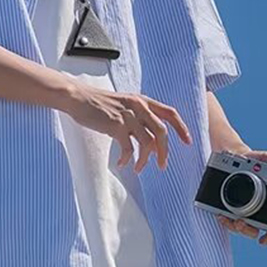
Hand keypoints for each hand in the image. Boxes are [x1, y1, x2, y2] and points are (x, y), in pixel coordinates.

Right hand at [64, 83, 192, 172]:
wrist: (79, 98)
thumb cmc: (99, 103)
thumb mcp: (124, 104)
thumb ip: (139, 117)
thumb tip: (151, 140)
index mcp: (142, 100)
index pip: (170, 113)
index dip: (181, 128)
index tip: (187, 141)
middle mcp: (138, 106)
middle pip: (162, 132)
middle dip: (164, 152)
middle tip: (162, 165)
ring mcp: (128, 116)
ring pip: (147, 143)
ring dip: (144, 160)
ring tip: (138, 168)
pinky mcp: (116, 125)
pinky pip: (129, 148)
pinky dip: (127, 159)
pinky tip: (121, 163)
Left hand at [217, 148, 266, 245]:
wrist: (231, 159)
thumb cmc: (250, 161)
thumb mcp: (259, 157)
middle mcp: (266, 208)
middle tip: (260, 234)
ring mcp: (251, 213)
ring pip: (252, 230)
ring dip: (245, 230)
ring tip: (237, 222)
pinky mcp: (236, 213)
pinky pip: (233, 224)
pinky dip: (228, 222)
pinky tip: (222, 216)